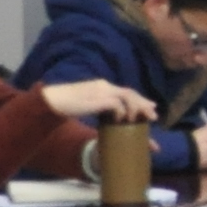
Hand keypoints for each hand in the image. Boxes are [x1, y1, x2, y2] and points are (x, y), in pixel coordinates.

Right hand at [41, 78, 155, 121]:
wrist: (52, 100)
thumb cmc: (66, 103)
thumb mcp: (86, 103)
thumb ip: (98, 106)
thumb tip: (109, 115)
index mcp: (102, 86)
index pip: (125, 90)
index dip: (139, 98)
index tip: (151, 105)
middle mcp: (104, 86)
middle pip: (130, 93)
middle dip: (143, 103)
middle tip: (154, 113)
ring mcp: (101, 91)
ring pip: (127, 97)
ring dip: (136, 108)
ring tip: (142, 119)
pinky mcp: (97, 99)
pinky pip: (116, 104)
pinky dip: (121, 112)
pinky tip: (122, 120)